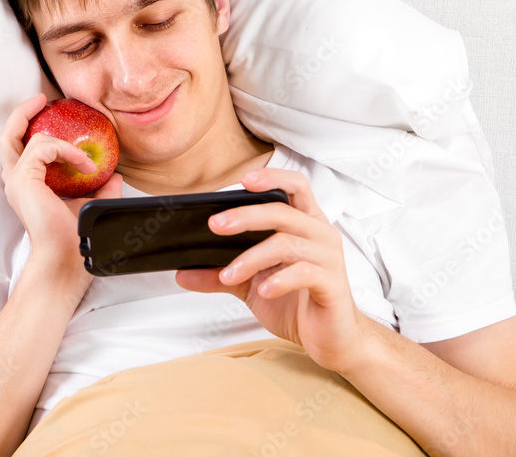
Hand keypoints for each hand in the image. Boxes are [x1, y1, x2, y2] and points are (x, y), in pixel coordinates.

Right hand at [0, 93, 123, 294]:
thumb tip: (115, 174)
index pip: (22, 149)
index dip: (34, 129)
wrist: (67, 259)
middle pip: (7, 137)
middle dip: (22, 113)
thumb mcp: (90, 204)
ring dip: (55, 134)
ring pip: (17, 136)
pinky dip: (66, 149)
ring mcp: (16, 181)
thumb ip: (100, 187)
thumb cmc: (74, 238)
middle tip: (41, 99)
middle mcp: (16, 181)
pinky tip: (86, 165)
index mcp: (27, 186)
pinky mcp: (24, 180)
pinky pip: (42, 147)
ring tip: (76, 140)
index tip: (54, 118)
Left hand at [175, 168, 366, 373]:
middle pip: (282, 211)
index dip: (272, 177)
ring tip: (228, 274)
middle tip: (215, 225)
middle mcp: (320, 234)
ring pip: (287, 243)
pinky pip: (305, 272)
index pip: (295, 185)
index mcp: (305, 224)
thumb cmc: (297, 304)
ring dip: (251, 258)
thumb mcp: (251, 287)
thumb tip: (182, 273)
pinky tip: (263, 290)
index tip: (244, 181)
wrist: (332, 340)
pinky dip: (279, 279)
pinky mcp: (333, 284)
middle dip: (245, 216)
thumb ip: (221, 275)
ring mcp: (329, 258)